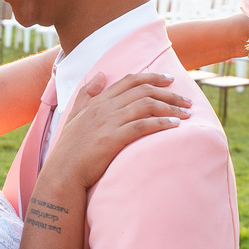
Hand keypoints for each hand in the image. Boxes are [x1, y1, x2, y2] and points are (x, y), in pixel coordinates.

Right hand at [47, 72, 190, 188]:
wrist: (62, 174)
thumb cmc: (69, 150)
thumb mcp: (74, 116)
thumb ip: (87, 95)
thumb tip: (100, 74)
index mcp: (98, 101)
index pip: (129, 81)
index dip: (152, 77)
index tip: (170, 80)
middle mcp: (104, 108)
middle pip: (143, 91)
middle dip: (169, 93)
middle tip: (187, 100)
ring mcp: (108, 122)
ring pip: (146, 106)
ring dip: (170, 107)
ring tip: (186, 113)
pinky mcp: (112, 139)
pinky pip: (142, 126)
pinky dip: (161, 122)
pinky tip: (175, 125)